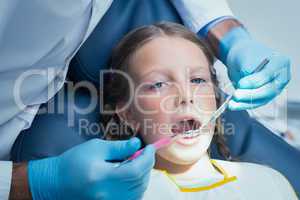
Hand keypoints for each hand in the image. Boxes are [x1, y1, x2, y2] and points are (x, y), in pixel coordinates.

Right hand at [28, 138, 154, 199]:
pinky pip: (132, 198)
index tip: (150, 147)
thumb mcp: (96, 148)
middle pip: (139, 182)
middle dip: (147, 165)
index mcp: (104, 178)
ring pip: (139, 192)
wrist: (56, 183)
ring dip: (143, 176)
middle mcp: (109, 195)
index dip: (147, 158)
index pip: (136, 170)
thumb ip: (119, 147)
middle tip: (145, 153)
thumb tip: (137, 144)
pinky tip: (132, 176)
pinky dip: (137, 186)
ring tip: (137, 162)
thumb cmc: (74, 162)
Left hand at [220, 27, 290, 109]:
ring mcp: (275, 89)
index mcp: (280, 63)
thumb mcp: (246, 58)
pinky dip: (243, 105)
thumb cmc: (246, 54)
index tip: (240, 84)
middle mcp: (281, 78)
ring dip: (245, 103)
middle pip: (268, 90)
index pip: (269, 75)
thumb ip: (247, 69)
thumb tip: (244, 84)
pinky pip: (255, 103)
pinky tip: (232, 105)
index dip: (254, 81)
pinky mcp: (265, 97)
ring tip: (230, 104)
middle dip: (250, 95)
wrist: (243, 57)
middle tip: (235, 95)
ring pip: (262, 100)